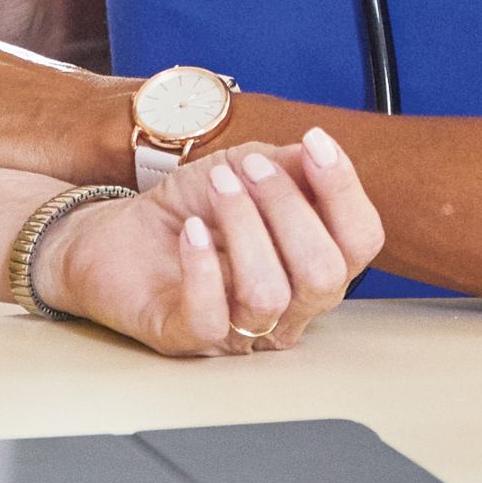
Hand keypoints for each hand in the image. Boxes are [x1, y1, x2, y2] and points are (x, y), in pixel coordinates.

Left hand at [40, 136, 382, 356]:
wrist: (120, 234)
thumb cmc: (192, 208)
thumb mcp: (245, 171)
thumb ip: (290, 165)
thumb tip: (320, 155)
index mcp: (315, 264)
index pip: (361, 242)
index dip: (345, 191)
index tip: (314, 143)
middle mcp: (290, 308)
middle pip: (324, 274)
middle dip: (288, 208)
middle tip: (248, 169)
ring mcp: (240, 330)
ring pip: (269, 297)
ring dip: (244, 227)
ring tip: (218, 187)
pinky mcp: (187, 339)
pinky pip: (210, 318)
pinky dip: (201, 267)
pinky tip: (192, 231)